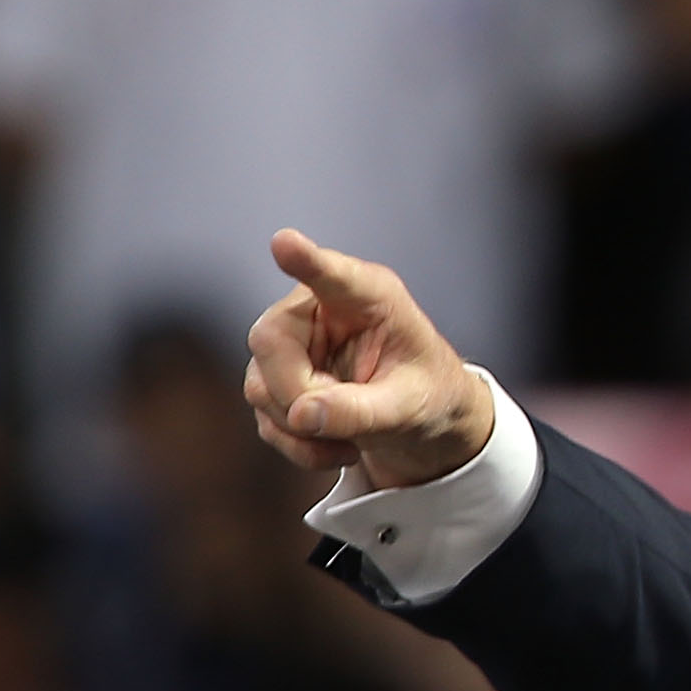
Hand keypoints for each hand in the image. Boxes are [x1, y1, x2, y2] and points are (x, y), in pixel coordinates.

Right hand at [243, 229, 492, 490]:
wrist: (426, 422)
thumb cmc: (429, 396)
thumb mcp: (410, 408)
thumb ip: (361, 410)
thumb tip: (300, 415)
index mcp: (369, 296)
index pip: (332, 274)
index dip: (306, 260)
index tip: (286, 243)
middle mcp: (318, 308)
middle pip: (270, 342)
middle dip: (301, 394)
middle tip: (349, 423)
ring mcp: (292, 342)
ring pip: (260, 384)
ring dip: (302, 429)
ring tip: (354, 440)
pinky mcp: (278, 378)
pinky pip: (265, 416)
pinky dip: (298, 444)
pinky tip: (338, 447)